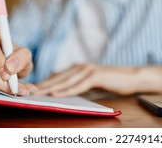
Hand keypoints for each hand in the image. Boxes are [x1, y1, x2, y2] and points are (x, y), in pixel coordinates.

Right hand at [0, 29, 36, 95]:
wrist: (12, 67)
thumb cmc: (17, 57)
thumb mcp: (25, 55)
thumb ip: (21, 58)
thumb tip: (10, 67)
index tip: (8, 73)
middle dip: (1, 81)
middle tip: (14, 87)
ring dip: (3, 88)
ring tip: (20, 90)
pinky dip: (0, 92)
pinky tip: (10, 90)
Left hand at [34, 64, 161, 96]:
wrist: (133, 77)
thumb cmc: (114, 81)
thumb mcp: (93, 83)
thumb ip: (78, 84)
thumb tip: (62, 90)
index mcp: (79, 67)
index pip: (57, 76)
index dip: (44, 83)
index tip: (32, 89)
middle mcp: (81, 66)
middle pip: (58, 78)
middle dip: (42, 86)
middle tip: (28, 92)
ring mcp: (89, 70)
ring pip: (65, 81)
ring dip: (50, 88)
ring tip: (37, 94)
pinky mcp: (96, 75)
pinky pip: (78, 85)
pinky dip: (66, 91)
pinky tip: (57, 95)